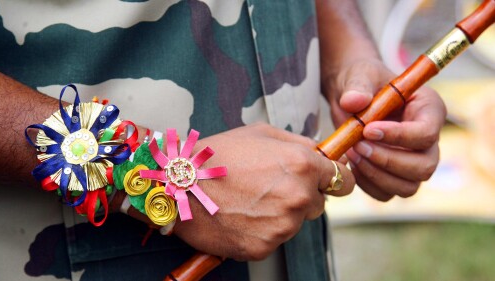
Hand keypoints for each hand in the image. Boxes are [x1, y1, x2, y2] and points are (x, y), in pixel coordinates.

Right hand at [172, 123, 354, 259]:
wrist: (179, 186)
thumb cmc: (218, 155)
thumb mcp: (260, 133)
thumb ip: (299, 143)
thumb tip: (321, 154)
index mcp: (302, 165)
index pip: (344, 181)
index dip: (336, 180)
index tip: (329, 182)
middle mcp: (298, 197)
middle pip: (318, 203)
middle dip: (302, 195)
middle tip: (270, 186)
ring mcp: (282, 225)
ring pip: (295, 222)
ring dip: (281, 213)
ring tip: (250, 199)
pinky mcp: (264, 247)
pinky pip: (274, 238)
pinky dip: (262, 230)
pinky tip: (241, 215)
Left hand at [324, 58, 446, 200]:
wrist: (350, 96)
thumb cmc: (362, 81)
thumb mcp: (359, 75)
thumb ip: (357, 86)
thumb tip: (353, 101)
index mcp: (429, 110)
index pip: (427, 134)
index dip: (399, 137)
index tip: (368, 130)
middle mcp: (427, 140)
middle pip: (423, 166)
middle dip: (387, 161)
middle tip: (357, 145)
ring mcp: (413, 161)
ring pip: (408, 186)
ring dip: (376, 175)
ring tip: (351, 153)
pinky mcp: (394, 176)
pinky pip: (386, 194)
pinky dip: (367, 185)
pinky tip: (351, 165)